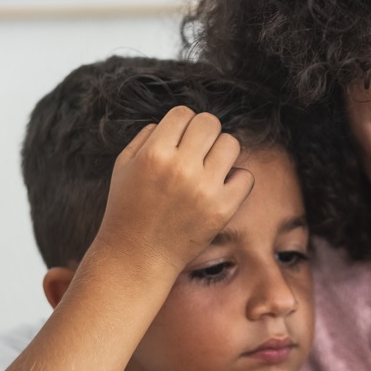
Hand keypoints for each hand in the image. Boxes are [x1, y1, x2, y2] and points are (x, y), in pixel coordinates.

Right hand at [96, 106, 254, 274]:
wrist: (136, 257)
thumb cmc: (127, 208)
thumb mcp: (124, 165)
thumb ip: (148, 136)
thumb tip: (177, 122)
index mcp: (154, 153)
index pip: (183, 113)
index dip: (181, 125)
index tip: (177, 142)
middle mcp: (181, 167)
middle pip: (210, 122)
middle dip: (203, 134)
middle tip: (195, 153)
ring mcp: (204, 188)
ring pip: (231, 143)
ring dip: (221, 152)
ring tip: (208, 168)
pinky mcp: (222, 209)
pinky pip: (246, 176)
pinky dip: (236, 179)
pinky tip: (219, 188)